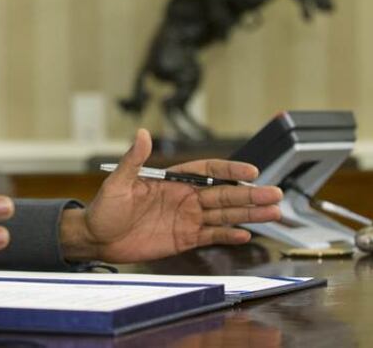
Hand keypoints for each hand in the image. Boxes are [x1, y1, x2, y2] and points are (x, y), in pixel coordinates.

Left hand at [59, 129, 283, 262]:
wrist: (96, 239)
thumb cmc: (104, 209)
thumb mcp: (117, 183)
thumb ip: (133, 160)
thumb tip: (142, 132)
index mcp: (172, 181)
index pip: (207, 171)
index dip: (229, 169)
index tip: (250, 170)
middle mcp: (184, 198)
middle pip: (223, 194)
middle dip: (250, 194)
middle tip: (275, 193)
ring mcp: (186, 219)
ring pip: (224, 214)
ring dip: (248, 213)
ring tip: (273, 212)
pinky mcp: (184, 239)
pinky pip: (212, 235)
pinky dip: (229, 235)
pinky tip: (246, 234)